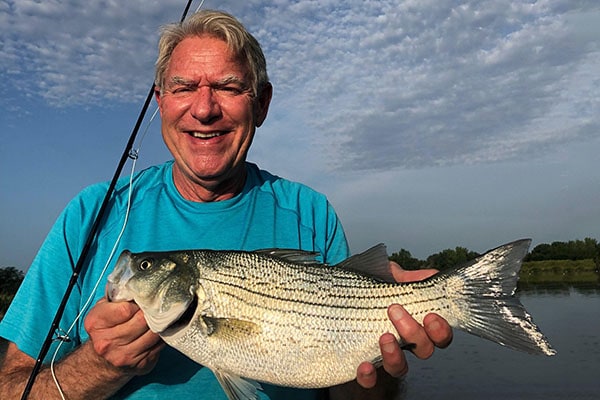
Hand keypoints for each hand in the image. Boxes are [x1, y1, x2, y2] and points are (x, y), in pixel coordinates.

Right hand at [84, 298, 164, 375]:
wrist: (103, 360)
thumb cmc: (107, 326)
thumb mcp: (104, 307)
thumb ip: (118, 293)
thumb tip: (138, 277)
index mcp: (96, 323)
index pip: (126, 309)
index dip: (138, 302)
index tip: (142, 299)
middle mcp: (106, 342)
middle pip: (142, 321)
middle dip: (152, 311)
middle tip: (157, 305)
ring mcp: (123, 356)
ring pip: (153, 333)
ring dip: (160, 323)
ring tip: (160, 316)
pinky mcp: (140, 365)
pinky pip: (159, 345)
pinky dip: (162, 336)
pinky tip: (159, 330)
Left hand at [355, 262, 452, 388]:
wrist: (332, 302)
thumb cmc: (366, 290)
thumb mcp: (386, 276)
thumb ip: (406, 276)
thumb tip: (429, 274)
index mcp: (414, 322)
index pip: (439, 334)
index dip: (441, 329)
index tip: (430, 315)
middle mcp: (404, 343)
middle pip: (424, 349)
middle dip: (414, 331)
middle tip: (395, 310)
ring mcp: (384, 356)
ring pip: (400, 368)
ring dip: (396, 355)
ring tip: (384, 337)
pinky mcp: (363, 367)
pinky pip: (370, 381)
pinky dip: (369, 376)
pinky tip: (364, 365)